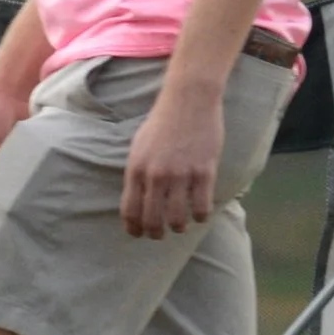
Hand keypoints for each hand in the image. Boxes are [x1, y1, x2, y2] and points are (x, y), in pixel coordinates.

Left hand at [120, 83, 223, 239]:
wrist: (189, 100)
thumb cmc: (163, 121)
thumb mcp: (139, 146)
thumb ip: (137, 173)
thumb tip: (137, 199)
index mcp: (136, 168)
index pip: (130, 210)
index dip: (134, 228)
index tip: (138, 234)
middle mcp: (155, 175)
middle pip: (152, 220)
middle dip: (155, 233)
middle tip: (160, 234)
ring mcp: (180, 175)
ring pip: (177, 219)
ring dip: (178, 227)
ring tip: (180, 226)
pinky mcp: (203, 172)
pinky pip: (201, 207)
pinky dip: (201, 216)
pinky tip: (200, 213)